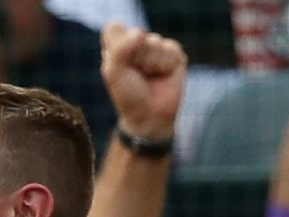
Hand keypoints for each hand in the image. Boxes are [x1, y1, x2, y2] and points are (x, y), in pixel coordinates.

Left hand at [101, 23, 186, 140]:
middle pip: (136, 34)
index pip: (115, 28)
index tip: (119, 66)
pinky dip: (165, 65)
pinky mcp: (174, 53)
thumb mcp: (114, 73)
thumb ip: (120, 50)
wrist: (151, 115)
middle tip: (136, 75)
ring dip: (150, 63)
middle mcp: (136, 42)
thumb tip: (139, 33)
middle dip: (135, 58)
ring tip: (150, 76)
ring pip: (154, 42)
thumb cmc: (128, 94)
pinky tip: (164, 75)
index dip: (118, 47)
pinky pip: (171, 50)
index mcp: (116, 44)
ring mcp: (156, 46)